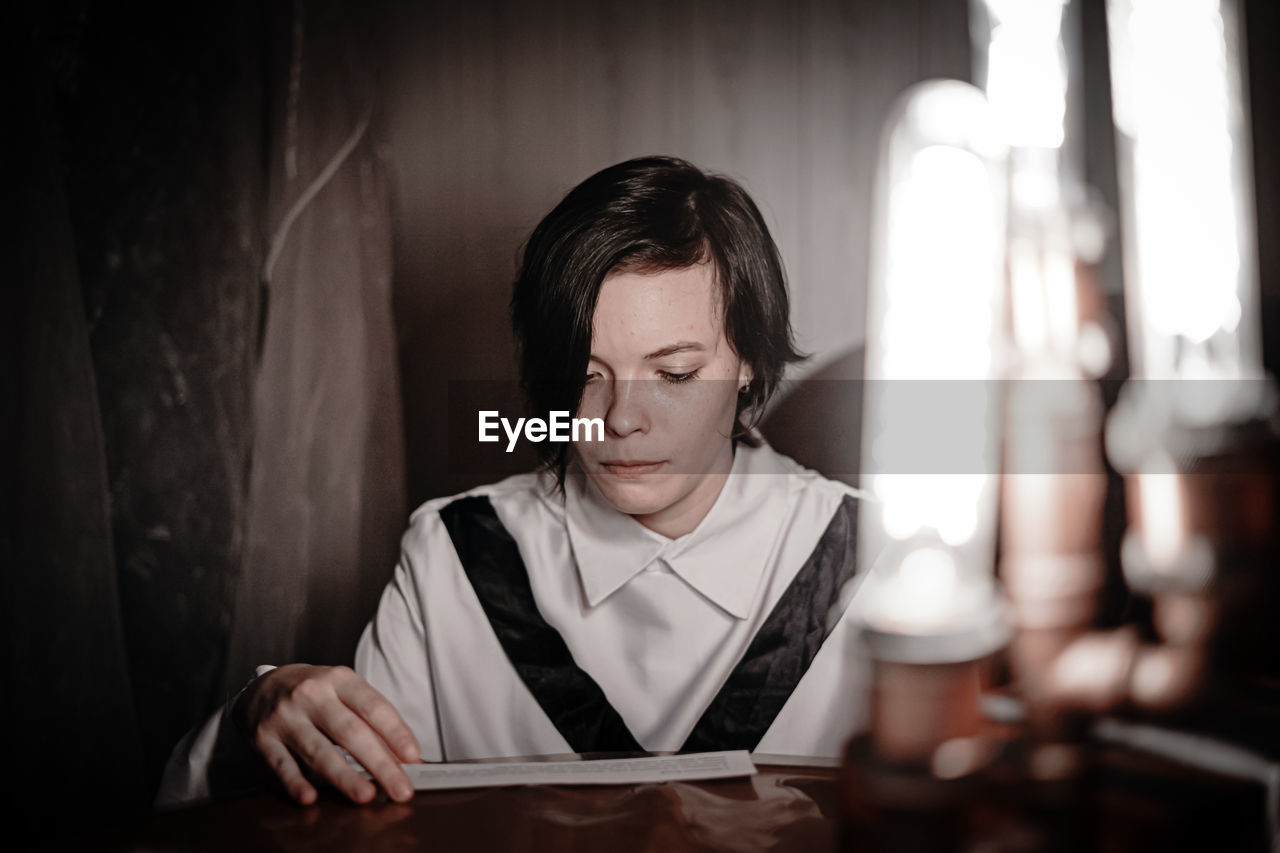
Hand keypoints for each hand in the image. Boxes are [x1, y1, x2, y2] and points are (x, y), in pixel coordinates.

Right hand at [233, 664, 419, 804]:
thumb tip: (403, 758)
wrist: (262, 686)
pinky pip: (281, 764)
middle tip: (400, 788)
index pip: (373, 707)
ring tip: (365, 795)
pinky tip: (309, 797)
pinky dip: (295, 782)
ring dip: (343, 776)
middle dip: (379, 763)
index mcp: (339, 679)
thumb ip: (370, 720)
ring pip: (318, 750)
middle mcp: (312, 695)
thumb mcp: (344, 692)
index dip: (395, 732)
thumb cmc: (315, 693)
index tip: (413, 757)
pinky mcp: (263, 738)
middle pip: (350, 732)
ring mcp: (286, 716)